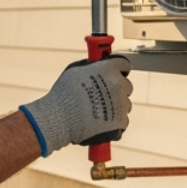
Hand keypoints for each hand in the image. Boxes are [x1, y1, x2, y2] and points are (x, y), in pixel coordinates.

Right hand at [18, 56, 133, 156]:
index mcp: (108, 69)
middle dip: (117, 90)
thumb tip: (97, 65)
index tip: (117, 74)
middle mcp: (118, 84)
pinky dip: (114, 123)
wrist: (60, 119)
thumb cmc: (64, 94)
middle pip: (127, 86)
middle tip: (103, 95)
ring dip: (116, 107)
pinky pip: (122, 120)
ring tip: (98, 111)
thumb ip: (91, 66)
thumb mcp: (75, 70)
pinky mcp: (120, 122)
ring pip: (125, 104)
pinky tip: (100, 122)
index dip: (119, 70)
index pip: (124, 65)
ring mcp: (121, 104)